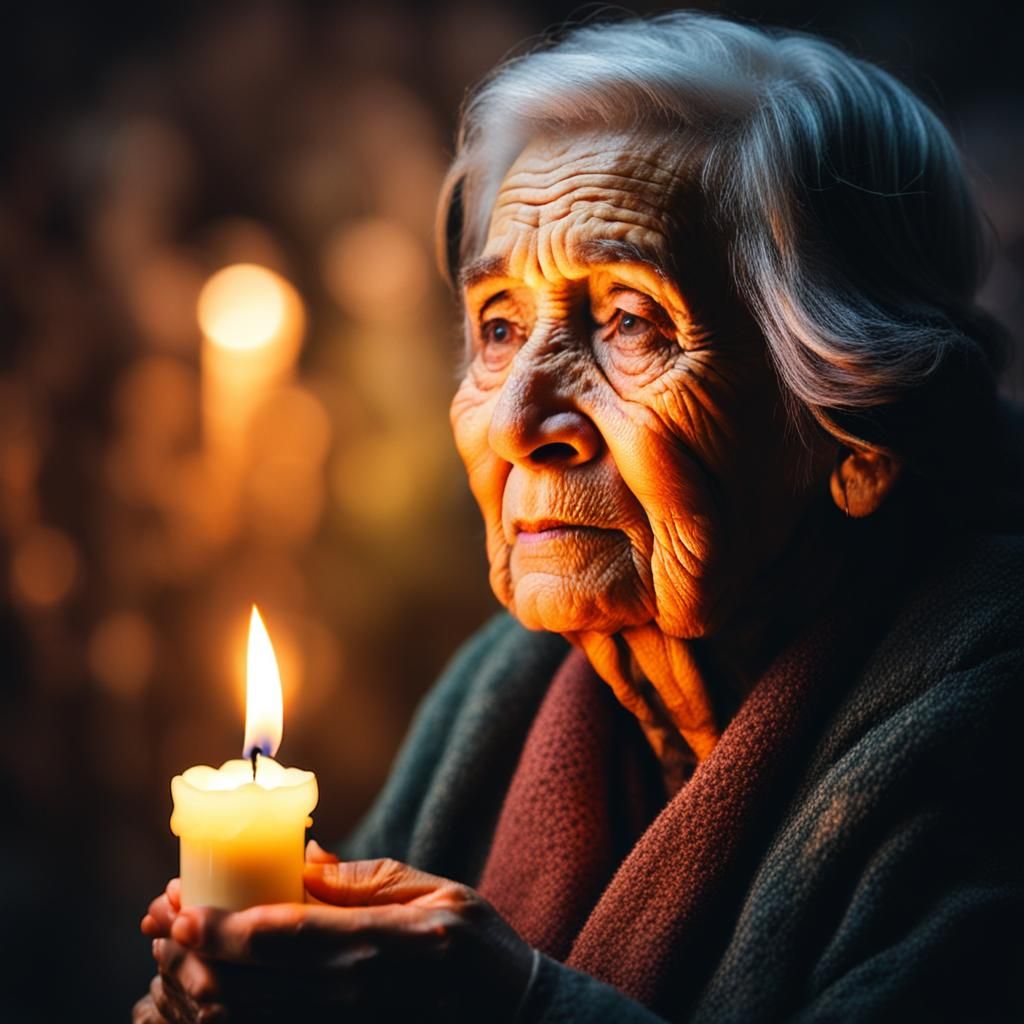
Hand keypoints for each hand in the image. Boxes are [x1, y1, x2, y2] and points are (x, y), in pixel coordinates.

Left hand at [140, 849, 534, 1022]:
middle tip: (165, 925)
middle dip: (191, 957)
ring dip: (198, 993)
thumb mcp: (433, 889)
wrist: (511, 1017)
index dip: (219, 925)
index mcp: (374, 944)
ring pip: (246, 1022)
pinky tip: (211, 999)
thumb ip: (363, 878)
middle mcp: (349, 996)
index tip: (178, 906)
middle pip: (246, 986)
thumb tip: (302, 857)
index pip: (278, 936)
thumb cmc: (476, 945)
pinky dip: (226, 1023)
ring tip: (177, 959)